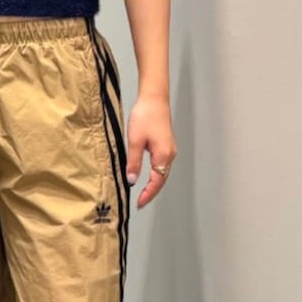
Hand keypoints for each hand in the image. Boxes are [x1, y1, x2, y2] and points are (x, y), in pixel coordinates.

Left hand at [125, 94, 175, 208]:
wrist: (154, 98)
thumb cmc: (145, 116)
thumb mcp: (135, 141)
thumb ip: (133, 162)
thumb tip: (132, 180)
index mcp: (163, 156)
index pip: (156, 182)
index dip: (147, 194)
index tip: (139, 203)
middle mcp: (169, 154)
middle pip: (162, 179)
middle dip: (151, 192)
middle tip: (140, 202)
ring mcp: (169, 149)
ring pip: (163, 172)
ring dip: (154, 184)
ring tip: (143, 193)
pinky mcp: (166, 144)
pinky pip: (162, 164)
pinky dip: (156, 174)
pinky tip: (148, 175)